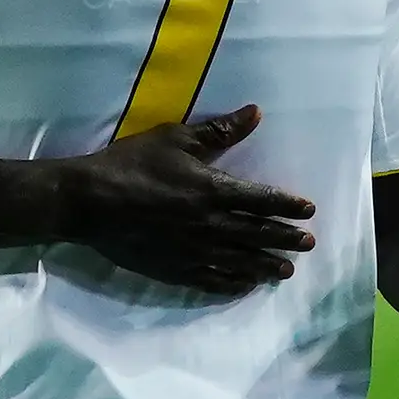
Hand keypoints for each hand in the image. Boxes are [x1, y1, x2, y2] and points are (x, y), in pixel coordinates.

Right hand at [55, 104, 314, 293]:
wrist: (89, 202)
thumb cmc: (131, 164)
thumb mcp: (175, 139)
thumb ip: (218, 131)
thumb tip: (256, 113)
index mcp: (213, 191)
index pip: (261, 200)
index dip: (287, 205)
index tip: (308, 211)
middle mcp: (210, 225)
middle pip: (257, 234)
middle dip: (285, 239)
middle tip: (308, 245)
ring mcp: (193, 251)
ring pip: (239, 262)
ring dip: (265, 266)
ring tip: (286, 271)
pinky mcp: (173, 269)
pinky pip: (211, 280)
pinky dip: (232, 284)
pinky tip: (245, 286)